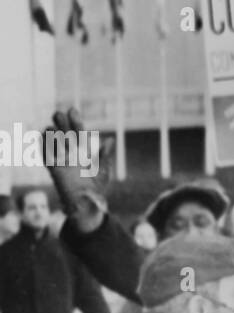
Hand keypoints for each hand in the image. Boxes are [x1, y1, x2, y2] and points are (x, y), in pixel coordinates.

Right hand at [45, 108, 111, 227]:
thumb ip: (104, 155)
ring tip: (58, 135)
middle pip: (62, 130)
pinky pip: (45, 154)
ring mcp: (60, 158)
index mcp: (83, 148)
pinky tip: (46, 141)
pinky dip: (44, 146)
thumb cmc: (97, 186)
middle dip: (61, 121)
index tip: (72, 110)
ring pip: (52, 139)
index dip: (75, 119)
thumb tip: (109, 140)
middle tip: (59, 115)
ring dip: (53, 134)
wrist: (86, 202)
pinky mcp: (52, 168)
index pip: (77, 129)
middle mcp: (70, 150)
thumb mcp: (103, 169)